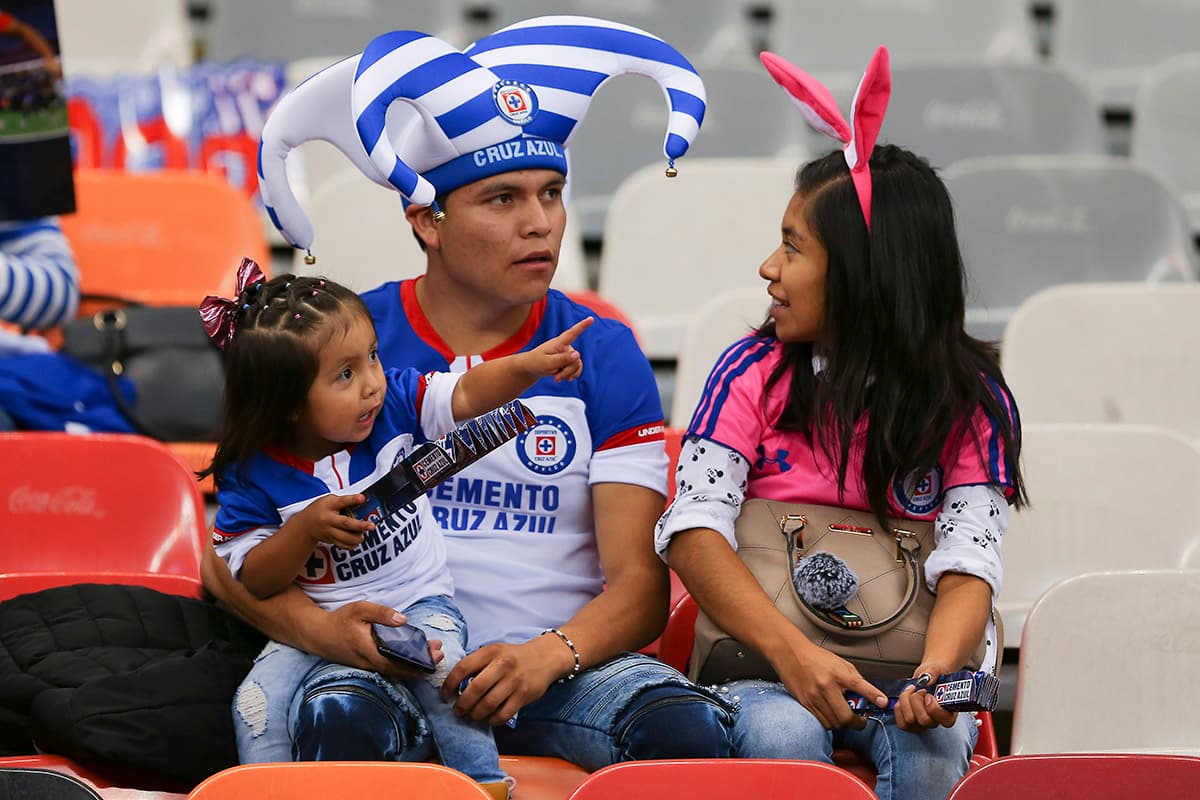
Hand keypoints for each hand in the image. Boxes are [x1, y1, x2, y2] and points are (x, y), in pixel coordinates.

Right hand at [293, 494, 372, 548]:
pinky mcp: (331, 540)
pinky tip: (356, 540)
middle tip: (371, 526)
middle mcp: (329, 520)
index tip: (362, 498)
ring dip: (357, 538)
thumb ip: (344, 501)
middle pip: (345, 524)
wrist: (305, 525)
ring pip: (345, 538)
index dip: (352, 499)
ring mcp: (329, 532)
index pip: (341, 502)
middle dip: (360, 526)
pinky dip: (352, 545)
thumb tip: (362, 501)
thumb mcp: (329, 500)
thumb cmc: (319, 510)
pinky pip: (343, 545)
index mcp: (328, 506)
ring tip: (363, 534)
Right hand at [307, 602, 443, 679]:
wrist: (317, 634)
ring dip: (414, 664)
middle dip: (421, 664)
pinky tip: (414, 656)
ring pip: (395, 670)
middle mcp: (370, 664)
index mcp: (369, 652)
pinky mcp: (366, 665)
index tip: (434, 657)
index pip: (398, 664)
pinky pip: (389, 668)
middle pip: (400, 670)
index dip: (417, 663)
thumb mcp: (360, 610)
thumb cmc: (339, 620)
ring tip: (432, 653)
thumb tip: (403, 619)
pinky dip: (403, 663)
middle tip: (439, 653)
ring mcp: (368, 667)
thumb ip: (382, 613)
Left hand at [439, 635, 569, 725]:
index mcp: (490, 652)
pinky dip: (492, 720)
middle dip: (462, 704)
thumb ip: (476, 664)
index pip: (463, 668)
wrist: (544, 658)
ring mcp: (514, 681)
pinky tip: (489, 718)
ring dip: (476, 714)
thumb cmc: (512, 657)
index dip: (450, 684)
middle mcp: (502, 665)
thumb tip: (454, 686)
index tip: (445, 695)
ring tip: (472, 716)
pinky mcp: (524, 695)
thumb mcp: (494, 652)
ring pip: (488, 705)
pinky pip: (503, 714)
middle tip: (458, 711)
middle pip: (475, 689)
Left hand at [526, 316, 592, 381]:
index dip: (582, 326)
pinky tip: (565, 378)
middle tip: (557, 378)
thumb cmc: (537, 362)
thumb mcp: (547, 363)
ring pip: (577, 365)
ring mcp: (568, 353)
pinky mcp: (569, 360)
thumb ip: (562, 359)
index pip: (572, 333)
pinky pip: (577, 368)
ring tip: (557, 378)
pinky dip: (571, 374)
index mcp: (559, 343)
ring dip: (568, 374)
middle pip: (575, 359)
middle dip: (568, 371)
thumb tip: (578, 354)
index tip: (591, 318)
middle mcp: (566, 346)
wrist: (532, 367)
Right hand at [774, 635, 886, 730]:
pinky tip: (832, 715)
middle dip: (856, 723)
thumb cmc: (816, 658)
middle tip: (861, 721)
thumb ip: (854, 679)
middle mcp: (826, 686)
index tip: (883, 702)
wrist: (790, 653)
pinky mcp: (805, 703)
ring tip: (845, 717)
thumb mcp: (840, 663)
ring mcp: (814, 696)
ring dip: (842, 724)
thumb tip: (869, 695)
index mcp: (838, 673)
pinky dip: (830, 722)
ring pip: (833, 723)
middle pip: (845, 717)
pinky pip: (821, 721)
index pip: (860, 686)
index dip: (873, 696)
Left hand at [894, 663, 957, 732]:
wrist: (925, 677)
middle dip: (917, 701)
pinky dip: (899, 707)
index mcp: (949, 711)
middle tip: (920, 690)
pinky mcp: (910, 724)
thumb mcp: (935, 669)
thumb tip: (927, 679)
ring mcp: (922, 724)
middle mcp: (936, 721)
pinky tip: (905, 697)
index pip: (946, 721)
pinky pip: (901, 722)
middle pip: (924, 721)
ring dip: (906, 702)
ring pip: (910, 721)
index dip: (934, 708)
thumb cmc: (934, 675)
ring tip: (911, 691)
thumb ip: (933, 673)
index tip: (929, 695)